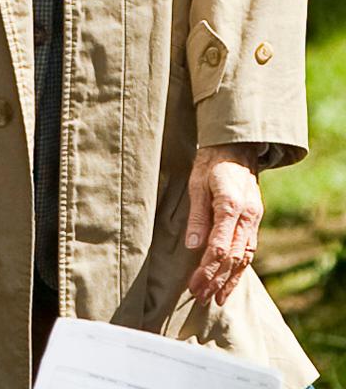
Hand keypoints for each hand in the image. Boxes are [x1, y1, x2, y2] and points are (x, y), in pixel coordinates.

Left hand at [184, 144, 262, 306]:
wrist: (236, 148)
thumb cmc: (210, 163)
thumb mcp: (196, 184)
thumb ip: (196, 216)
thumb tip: (192, 247)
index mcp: (231, 206)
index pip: (220, 248)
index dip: (207, 270)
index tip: (194, 286)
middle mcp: (248, 217)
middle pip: (233, 258)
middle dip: (218, 281)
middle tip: (202, 298)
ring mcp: (254, 220)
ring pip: (245, 258)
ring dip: (231, 280)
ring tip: (217, 298)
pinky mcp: (255, 221)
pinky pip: (249, 250)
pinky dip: (240, 268)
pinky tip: (230, 280)